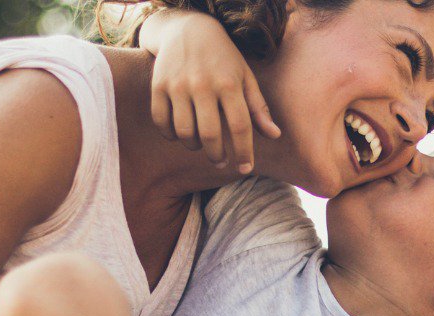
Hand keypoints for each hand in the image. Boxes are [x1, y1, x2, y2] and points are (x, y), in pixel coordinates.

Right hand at [142, 9, 281, 173]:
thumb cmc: (223, 58)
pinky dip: (171, 135)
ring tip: (202, 145)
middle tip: (221, 161)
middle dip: (218, 155)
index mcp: (229, 84)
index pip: (240, 127)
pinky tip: (180, 134)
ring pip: (185, 132)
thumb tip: (274, 135)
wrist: (188, 29)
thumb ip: (258, 107)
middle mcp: (203, 85)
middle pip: (210, 134)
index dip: (244, 152)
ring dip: (194, 146)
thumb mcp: (245, 76)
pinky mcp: (158, 86)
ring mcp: (178, 85)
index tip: (246, 168)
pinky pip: (162, 122)